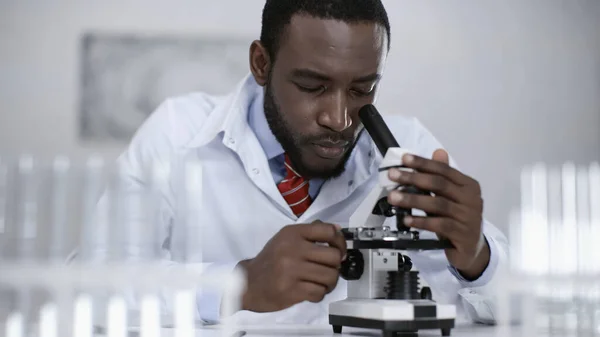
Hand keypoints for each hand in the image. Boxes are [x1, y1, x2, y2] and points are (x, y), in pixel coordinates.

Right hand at [237, 221, 346, 312]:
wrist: (249, 283)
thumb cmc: (272, 261)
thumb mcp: (286, 239)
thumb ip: (310, 233)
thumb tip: (337, 229)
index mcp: (293, 233)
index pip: (328, 231)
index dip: (340, 242)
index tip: (339, 251)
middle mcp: (292, 249)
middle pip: (334, 256)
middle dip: (336, 266)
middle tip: (329, 269)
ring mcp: (292, 270)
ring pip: (330, 276)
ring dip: (330, 282)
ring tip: (322, 282)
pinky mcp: (291, 290)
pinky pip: (319, 292)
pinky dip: (320, 294)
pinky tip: (312, 291)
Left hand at [387, 149, 489, 279]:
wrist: (472, 249)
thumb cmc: (457, 219)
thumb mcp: (450, 197)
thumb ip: (442, 177)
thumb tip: (438, 151)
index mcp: (469, 186)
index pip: (444, 170)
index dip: (423, 163)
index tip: (404, 159)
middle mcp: (472, 199)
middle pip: (440, 184)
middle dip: (413, 178)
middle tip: (392, 175)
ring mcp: (469, 217)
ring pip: (438, 204)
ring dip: (413, 200)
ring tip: (393, 197)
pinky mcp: (463, 234)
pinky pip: (439, 225)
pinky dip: (421, 221)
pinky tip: (406, 220)